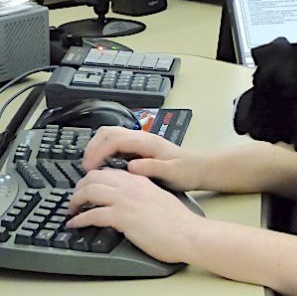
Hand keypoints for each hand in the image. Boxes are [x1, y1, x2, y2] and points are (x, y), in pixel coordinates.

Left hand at [67, 168, 201, 263]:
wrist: (188, 232)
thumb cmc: (178, 221)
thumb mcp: (158, 198)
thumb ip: (142, 194)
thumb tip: (130, 202)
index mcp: (141, 180)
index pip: (109, 171)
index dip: (93, 178)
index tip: (87, 188)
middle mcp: (131, 186)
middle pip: (95, 177)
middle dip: (79, 187)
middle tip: (75, 198)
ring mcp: (126, 200)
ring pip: (90, 191)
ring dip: (75, 200)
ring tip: (71, 210)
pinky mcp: (122, 217)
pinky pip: (92, 214)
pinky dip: (79, 219)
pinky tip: (74, 224)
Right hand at [83, 126, 203, 191]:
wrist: (201, 168)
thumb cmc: (188, 171)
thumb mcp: (173, 173)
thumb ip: (153, 168)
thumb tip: (131, 166)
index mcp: (148, 142)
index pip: (115, 139)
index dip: (98, 152)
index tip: (90, 168)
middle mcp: (142, 138)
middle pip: (108, 132)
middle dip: (93, 147)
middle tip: (86, 167)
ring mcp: (141, 142)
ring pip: (111, 136)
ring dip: (97, 148)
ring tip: (91, 167)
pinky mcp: (140, 148)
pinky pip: (116, 144)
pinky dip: (104, 151)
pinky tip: (104, 167)